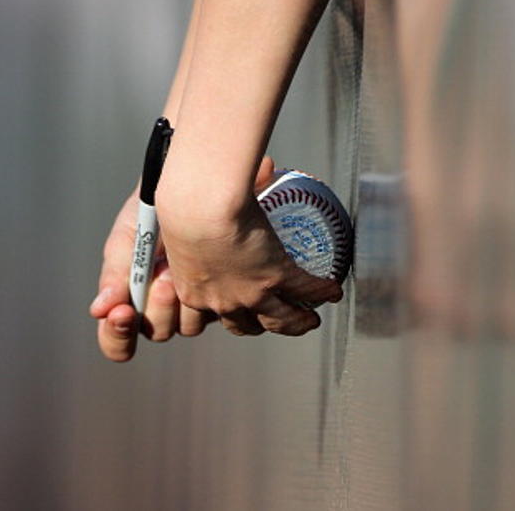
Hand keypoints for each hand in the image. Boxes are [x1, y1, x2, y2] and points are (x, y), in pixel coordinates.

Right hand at [89, 188, 217, 362]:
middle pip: (158, 331)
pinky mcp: (224, 292)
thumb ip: (115, 273)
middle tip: (164, 275)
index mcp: (132, 295)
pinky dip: (212, 294)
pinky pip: (219, 312)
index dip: (117, 335)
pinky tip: (210, 266)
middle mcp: (162, 305)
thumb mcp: (129, 235)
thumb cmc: (157, 206)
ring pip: (188, 327)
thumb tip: (99, 310)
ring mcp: (194, 301)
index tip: (123, 313)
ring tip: (182, 265)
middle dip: (159, 306)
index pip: (117, 338)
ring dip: (184, 299)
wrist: (200, 184)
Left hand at [156, 156, 343, 335]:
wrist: (197, 205)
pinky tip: (331, 290)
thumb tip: (215, 188)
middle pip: (245, 326)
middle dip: (261, 325)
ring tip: (310, 318)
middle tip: (274, 317)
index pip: (205, 318)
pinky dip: (321, 291)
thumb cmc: (183, 207)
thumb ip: (197, 213)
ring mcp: (250, 293)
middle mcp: (221, 301)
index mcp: (193, 291)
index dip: (221, 316)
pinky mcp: (274, 276)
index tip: (231, 307)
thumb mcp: (185, 222)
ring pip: (281, 320)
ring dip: (298, 322)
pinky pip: (304, 290)